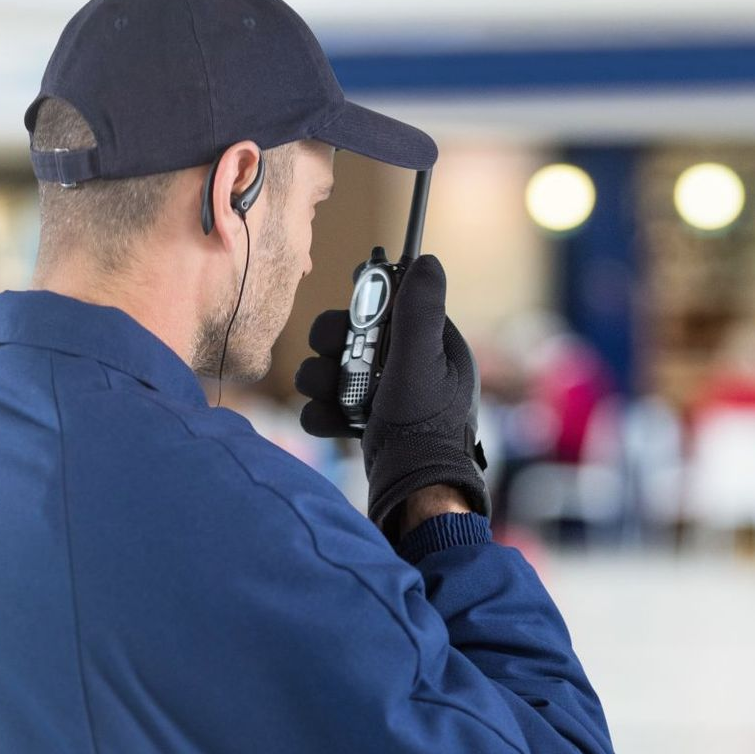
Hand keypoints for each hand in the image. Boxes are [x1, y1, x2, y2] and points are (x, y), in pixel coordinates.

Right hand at [294, 255, 489, 541]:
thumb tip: (427, 261)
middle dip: (334, 345)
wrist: (415, 493)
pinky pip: (330, 407)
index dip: (366, 306)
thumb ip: (419, 310)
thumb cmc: (424, 426)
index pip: (393, 307)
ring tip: (328, 395)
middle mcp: (410, 370)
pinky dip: (324, 414)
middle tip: (331, 354)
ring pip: (335, 371)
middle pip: (354, 337)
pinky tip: (330, 424)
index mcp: (433, 347)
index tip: (351, 312)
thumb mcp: (422, 360)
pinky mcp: (366, 427)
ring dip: (321, 379)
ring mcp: (386, 400)